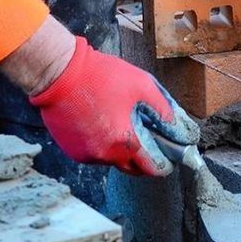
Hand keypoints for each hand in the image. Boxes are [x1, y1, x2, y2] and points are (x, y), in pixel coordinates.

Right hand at [22, 35, 198, 175]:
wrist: (59, 73)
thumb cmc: (101, 76)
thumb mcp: (142, 86)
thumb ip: (165, 111)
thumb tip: (181, 130)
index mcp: (124, 143)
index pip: (152, 168)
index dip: (165, 164)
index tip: (171, 156)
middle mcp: (104, 156)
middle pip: (133, 168)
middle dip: (146, 160)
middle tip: (153, 141)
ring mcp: (85, 155)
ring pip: (113, 161)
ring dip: (123, 150)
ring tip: (125, 124)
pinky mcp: (72, 150)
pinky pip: (96, 154)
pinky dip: (105, 145)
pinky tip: (105, 123)